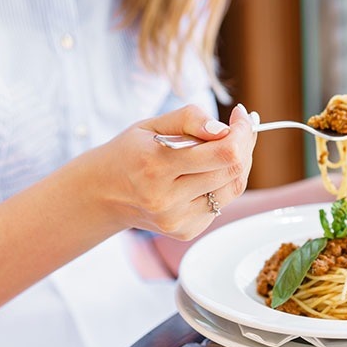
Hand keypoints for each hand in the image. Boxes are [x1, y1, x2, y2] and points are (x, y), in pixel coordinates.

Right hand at [83, 104, 255, 239]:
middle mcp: (166, 198)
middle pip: (232, 170)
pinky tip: (209, 171)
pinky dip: (223, 184)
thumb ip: (189, 119)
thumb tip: (224, 129)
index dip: (242, 132)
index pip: (223, 153)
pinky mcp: (185, 231)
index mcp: (156, 165)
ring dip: (239, 164)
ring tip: (227, 147)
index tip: (241, 115)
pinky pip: (221, 204)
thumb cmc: (129, 153)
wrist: (103, 194)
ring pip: (233, 189)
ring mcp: (177, 220)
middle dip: (243, 144)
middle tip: (238, 128)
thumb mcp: (151, 125)